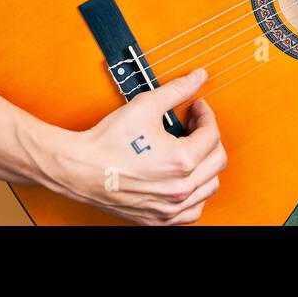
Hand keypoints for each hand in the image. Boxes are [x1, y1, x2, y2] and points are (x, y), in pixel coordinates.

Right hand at [52, 66, 226, 224]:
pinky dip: (196, 195)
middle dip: (209, 137)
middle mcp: (180, 188)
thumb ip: (177, 90)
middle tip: (194, 125)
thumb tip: (198, 77)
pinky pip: (193, 211)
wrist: (80, 169)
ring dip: (207, 166)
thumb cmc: (108, 142)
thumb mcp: (146, 106)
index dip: (206, 114)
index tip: (197, 107)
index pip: (212, 134)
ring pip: (209, 187)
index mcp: (181, 160)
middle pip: (217, 160)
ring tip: (191, 150)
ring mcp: (170, 207)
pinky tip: (185, 180)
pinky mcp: (159, 218)